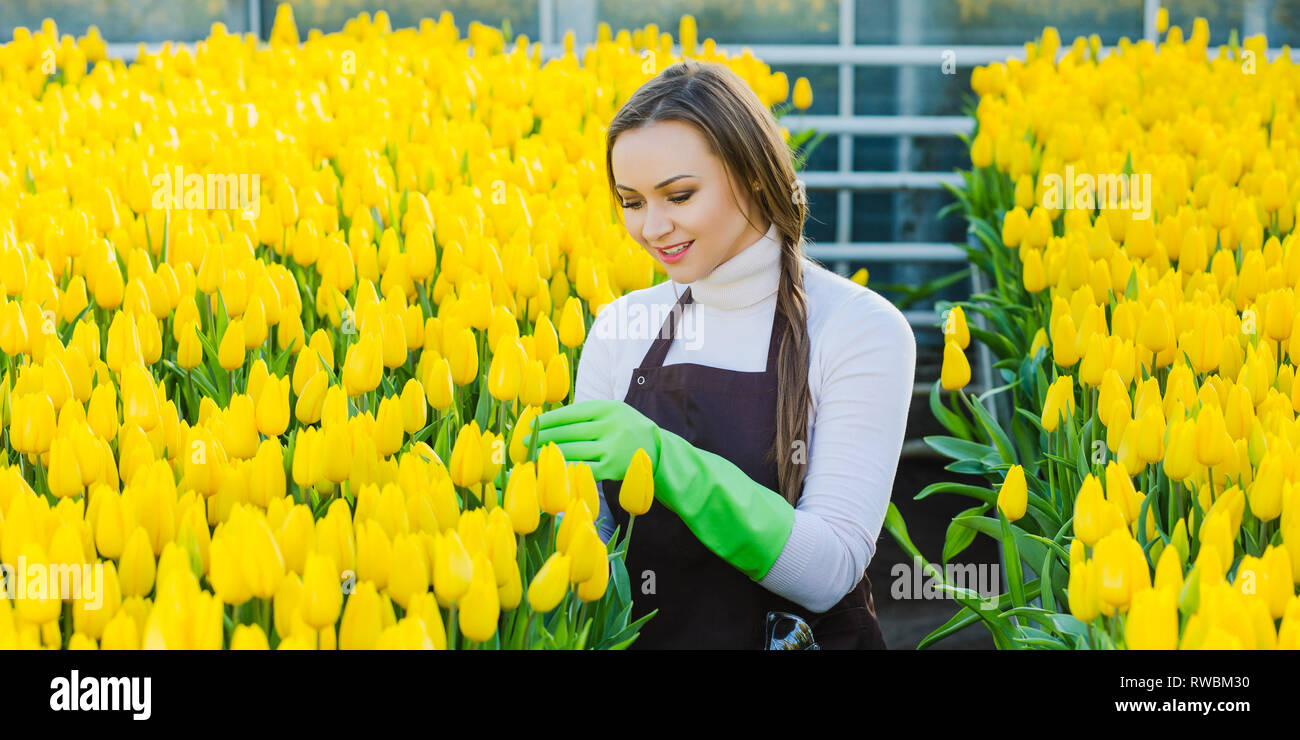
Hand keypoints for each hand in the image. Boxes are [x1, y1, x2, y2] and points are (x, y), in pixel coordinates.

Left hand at [520, 399, 659, 480]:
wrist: (659, 450)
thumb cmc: (627, 429)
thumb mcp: (613, 412)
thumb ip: (586, 414)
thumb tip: (547, 420)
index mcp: (608, 408)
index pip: (571, 413)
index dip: (547, 420)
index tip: (529, 425)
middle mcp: (610, 426)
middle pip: (568, 432)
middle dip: (542, 437)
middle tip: (522, 442)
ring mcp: (612, 448)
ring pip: (572, 450)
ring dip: (549, 455)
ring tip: (532, 456)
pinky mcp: (613, 468)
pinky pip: (583, 468)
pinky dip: (565, 469)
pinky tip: (551, 469)